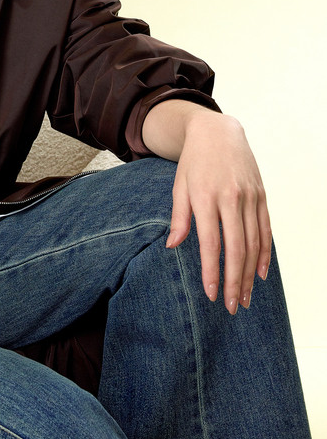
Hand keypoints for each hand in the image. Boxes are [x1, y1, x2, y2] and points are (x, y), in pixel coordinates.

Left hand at [165, 113, 270, 313]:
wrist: (219, 132)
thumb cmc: (194, 162)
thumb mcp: (179, 186)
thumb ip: (179, 217)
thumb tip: (173, 247)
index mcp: (206, 197)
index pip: (211, 243)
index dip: (212, 271)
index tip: (210, 294)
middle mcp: (231, 198)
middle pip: (236, 248)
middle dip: (234, 281)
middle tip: (231, 306)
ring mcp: (250, 197)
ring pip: (254, 243)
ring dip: (249, 274)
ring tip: (244, 297)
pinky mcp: (261, 196)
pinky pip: (265, 230)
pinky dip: (264, 254)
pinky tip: (259, 274)